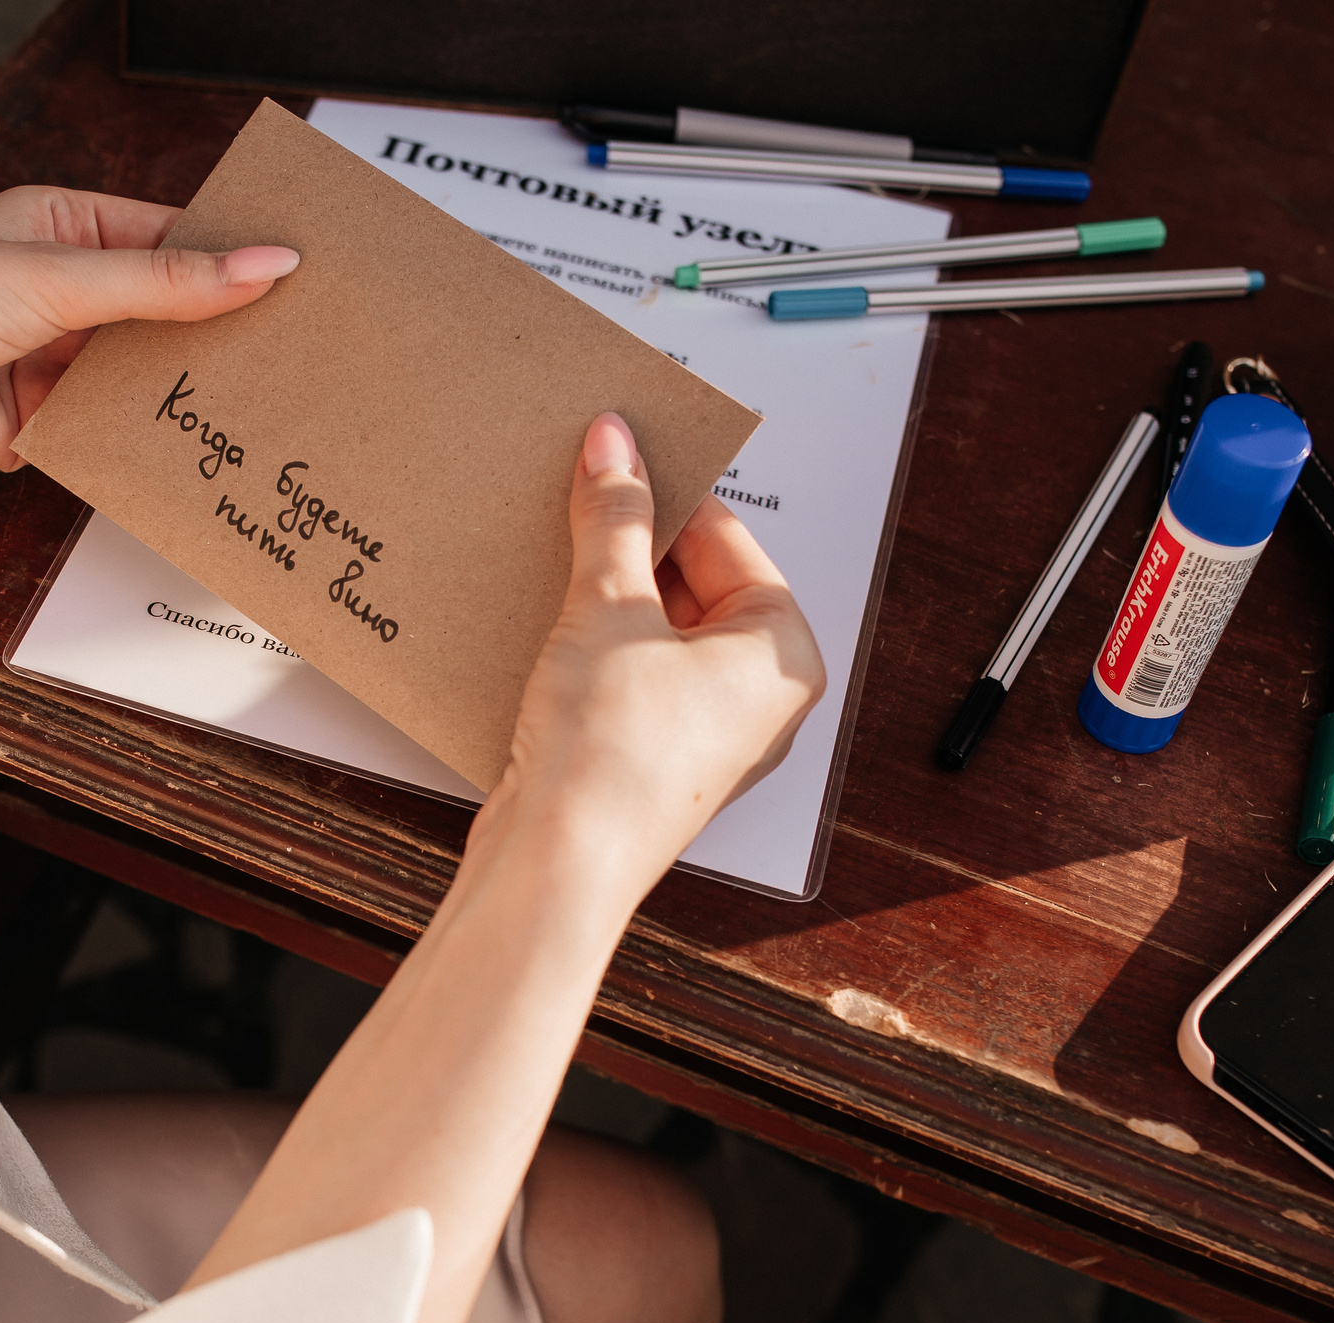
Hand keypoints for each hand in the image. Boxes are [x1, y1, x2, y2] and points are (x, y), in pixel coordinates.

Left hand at [0, 185, 295, 608]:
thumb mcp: (57, 277)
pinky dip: (145, 438)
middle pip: (163, 307)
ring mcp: (50, 358)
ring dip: (185, 387)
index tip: (296, 274)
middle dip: (217, 328)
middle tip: (295, 344)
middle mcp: (57, 289)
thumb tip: (262, 264)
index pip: (169, 234)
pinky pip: (111, 429)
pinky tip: (194, 444)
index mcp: (60, 224)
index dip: (230, 254)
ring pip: (142, 372)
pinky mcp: (41, 423)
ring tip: (260, 398)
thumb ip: (165, 281)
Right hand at [474, 413, 825, 898]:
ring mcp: (709, 734)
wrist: (558, 866)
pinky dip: (596, 644)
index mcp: (784, 656)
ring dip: (608, 595)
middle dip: (632, 546)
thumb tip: (615, 446)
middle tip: (580, 498)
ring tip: (556, 557)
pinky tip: (548, 620)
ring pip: (660, 631)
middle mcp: (760, 699)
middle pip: (696, 585)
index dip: (666, 491)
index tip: (619, 454)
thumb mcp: (608, 608)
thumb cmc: (611, 761)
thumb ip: (613, 518)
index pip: (728, 540)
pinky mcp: (656, 757)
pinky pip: (634, 675)